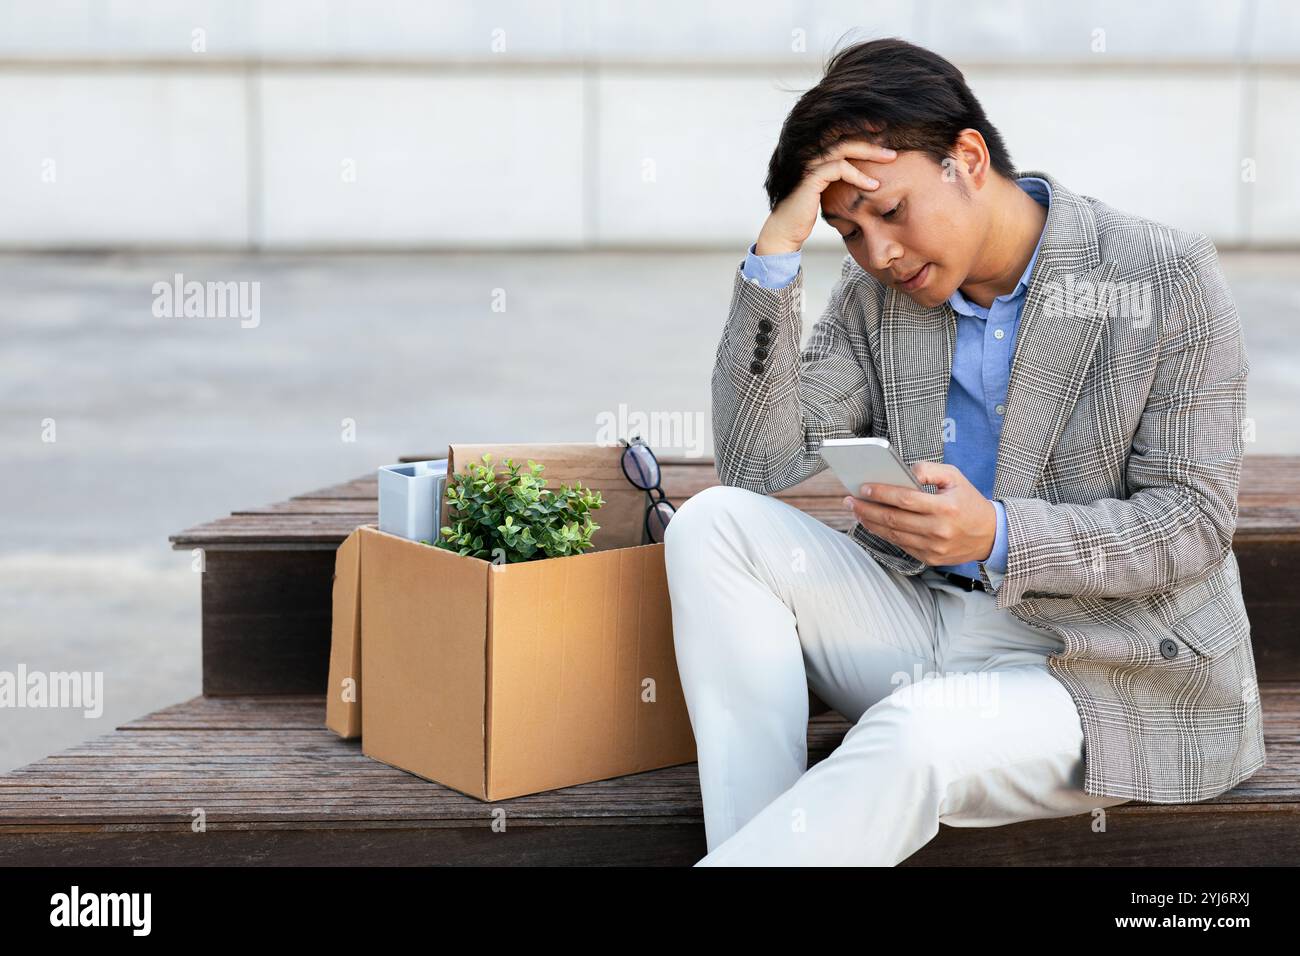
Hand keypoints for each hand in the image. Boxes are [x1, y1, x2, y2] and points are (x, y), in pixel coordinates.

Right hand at [755, 138, 897, 254]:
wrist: (787, 229)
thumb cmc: (807, 210)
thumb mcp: (827, 187)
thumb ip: (839, 172)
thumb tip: (866, 166)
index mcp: (815, 152)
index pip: (841, 131)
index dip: (863, 127)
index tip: (884, 133)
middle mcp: (810, 152)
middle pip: (845, 134)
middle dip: (871, 136)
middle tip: (893, 143)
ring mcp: (809, 163)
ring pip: (844, 147)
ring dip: (870, 152)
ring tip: (890, 159)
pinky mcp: (810, 178)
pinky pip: (839, 168)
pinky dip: (858, 175)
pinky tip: (873, 186)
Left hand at [841, 462, 996, 566]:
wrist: (990, 535)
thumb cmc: (968, 501)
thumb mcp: (955, 477)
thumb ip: (929, 470)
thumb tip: (904, 471)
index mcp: (946, 507)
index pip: (906, 499)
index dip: (881, 493)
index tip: (863, 488)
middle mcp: (939, 529)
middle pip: (893, 519)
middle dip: (867, 509)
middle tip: (849, 500)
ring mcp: (934, 547)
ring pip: (893, 535)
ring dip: (870, 523)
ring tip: (856, 511)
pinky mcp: (931, 558)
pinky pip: (901, 545)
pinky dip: (884, 534)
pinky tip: (872, 523)